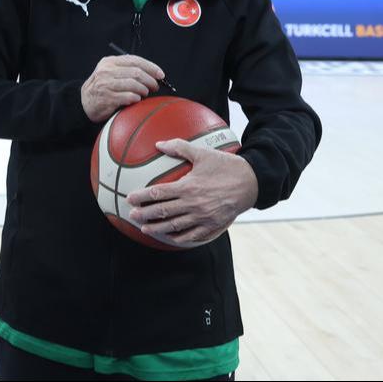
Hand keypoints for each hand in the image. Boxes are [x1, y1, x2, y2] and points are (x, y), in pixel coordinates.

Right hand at [81, 53, 165, 121]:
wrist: (84, 102)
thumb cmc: (102, 88)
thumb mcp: (110, 73)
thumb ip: (126, 70)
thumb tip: (152, 74)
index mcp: (109, 62)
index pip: (135, 60)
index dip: (151, 67)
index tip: (160, 75)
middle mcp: (107, 71)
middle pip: (136, 73)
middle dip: (150, 80)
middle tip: (155, 87)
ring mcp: (106, 84)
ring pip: (134, 84)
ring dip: (144, 90)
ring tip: (144, 94)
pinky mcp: (107, 98)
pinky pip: (129, 97)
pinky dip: (136, 98)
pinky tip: (136, 100)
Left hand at [126, 139, 258, 247]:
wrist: (252, 182)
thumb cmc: (226, 166)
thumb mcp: (202, 153)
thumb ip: (179, 147)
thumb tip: (158, 144)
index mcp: (188, 187)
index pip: (157, 194)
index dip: (141, 197)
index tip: (129, 199)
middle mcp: (193, 204)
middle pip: (163, 212)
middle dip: (144, 215)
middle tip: (132, 216)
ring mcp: (203, 217)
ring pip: (175, 226)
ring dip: (157, 228)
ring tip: (145, 229)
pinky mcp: (213, 225)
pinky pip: (193, 235)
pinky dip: (180, 238)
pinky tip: (171, 237)